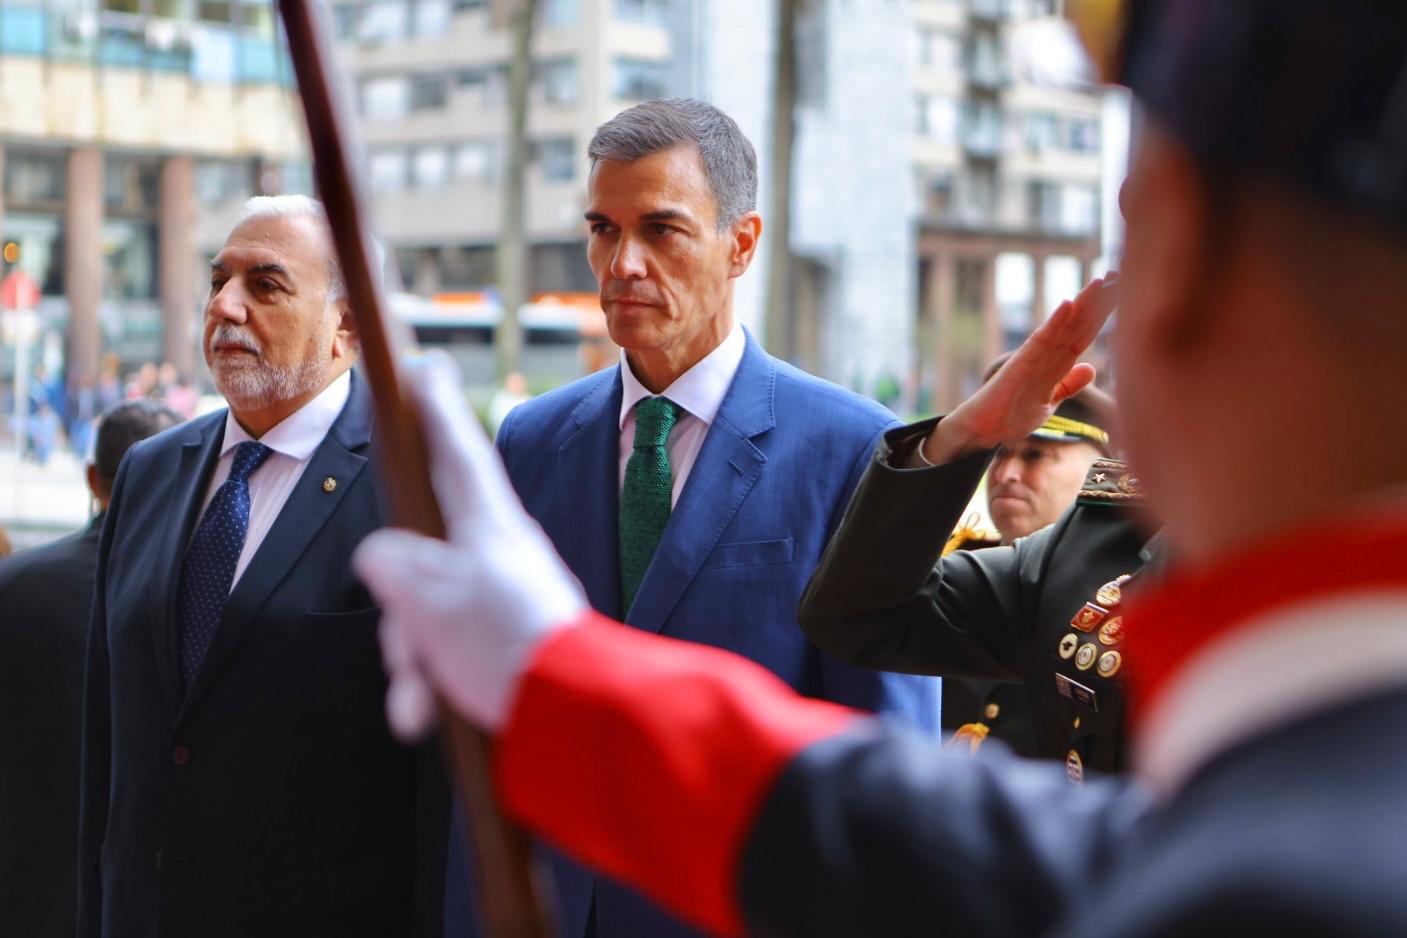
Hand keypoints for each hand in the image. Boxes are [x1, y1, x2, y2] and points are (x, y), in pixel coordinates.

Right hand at [353, 351, 586, 737]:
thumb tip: (379, 554)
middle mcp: (497, 553)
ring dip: (411, 659)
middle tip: (409, 646)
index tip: (426, 369)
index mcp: (489, 524)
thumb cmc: (503, 642)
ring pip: (425, 612)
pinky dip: (429, 684)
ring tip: (419, 696)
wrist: (569, 714)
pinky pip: (446, 652)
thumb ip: (395, 565)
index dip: (435, 411)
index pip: (458, 450)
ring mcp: (500, 599)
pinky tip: (423, 714)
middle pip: (421, 556)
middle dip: (400, 608)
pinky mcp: (501, 644)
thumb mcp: (430, 598)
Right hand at [920, 274, 1118, 464]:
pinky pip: (1040, 341)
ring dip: (1081, 305)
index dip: (1102, 315)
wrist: (983, 432)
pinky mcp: (1020, 364)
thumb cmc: (1011, 416)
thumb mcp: (1049, 403)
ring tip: (1100, 282)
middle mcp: (1047, 356)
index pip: (1083, 334)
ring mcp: (1034, 357)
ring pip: (1063, 327)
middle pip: (1077, 324)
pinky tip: (1067, 305)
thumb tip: (1091, 368)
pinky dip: (1054, 323)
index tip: (1121, 293)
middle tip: (1118, 275)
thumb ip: (1068, 385)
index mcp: (1056, 364)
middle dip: (1097, 302)